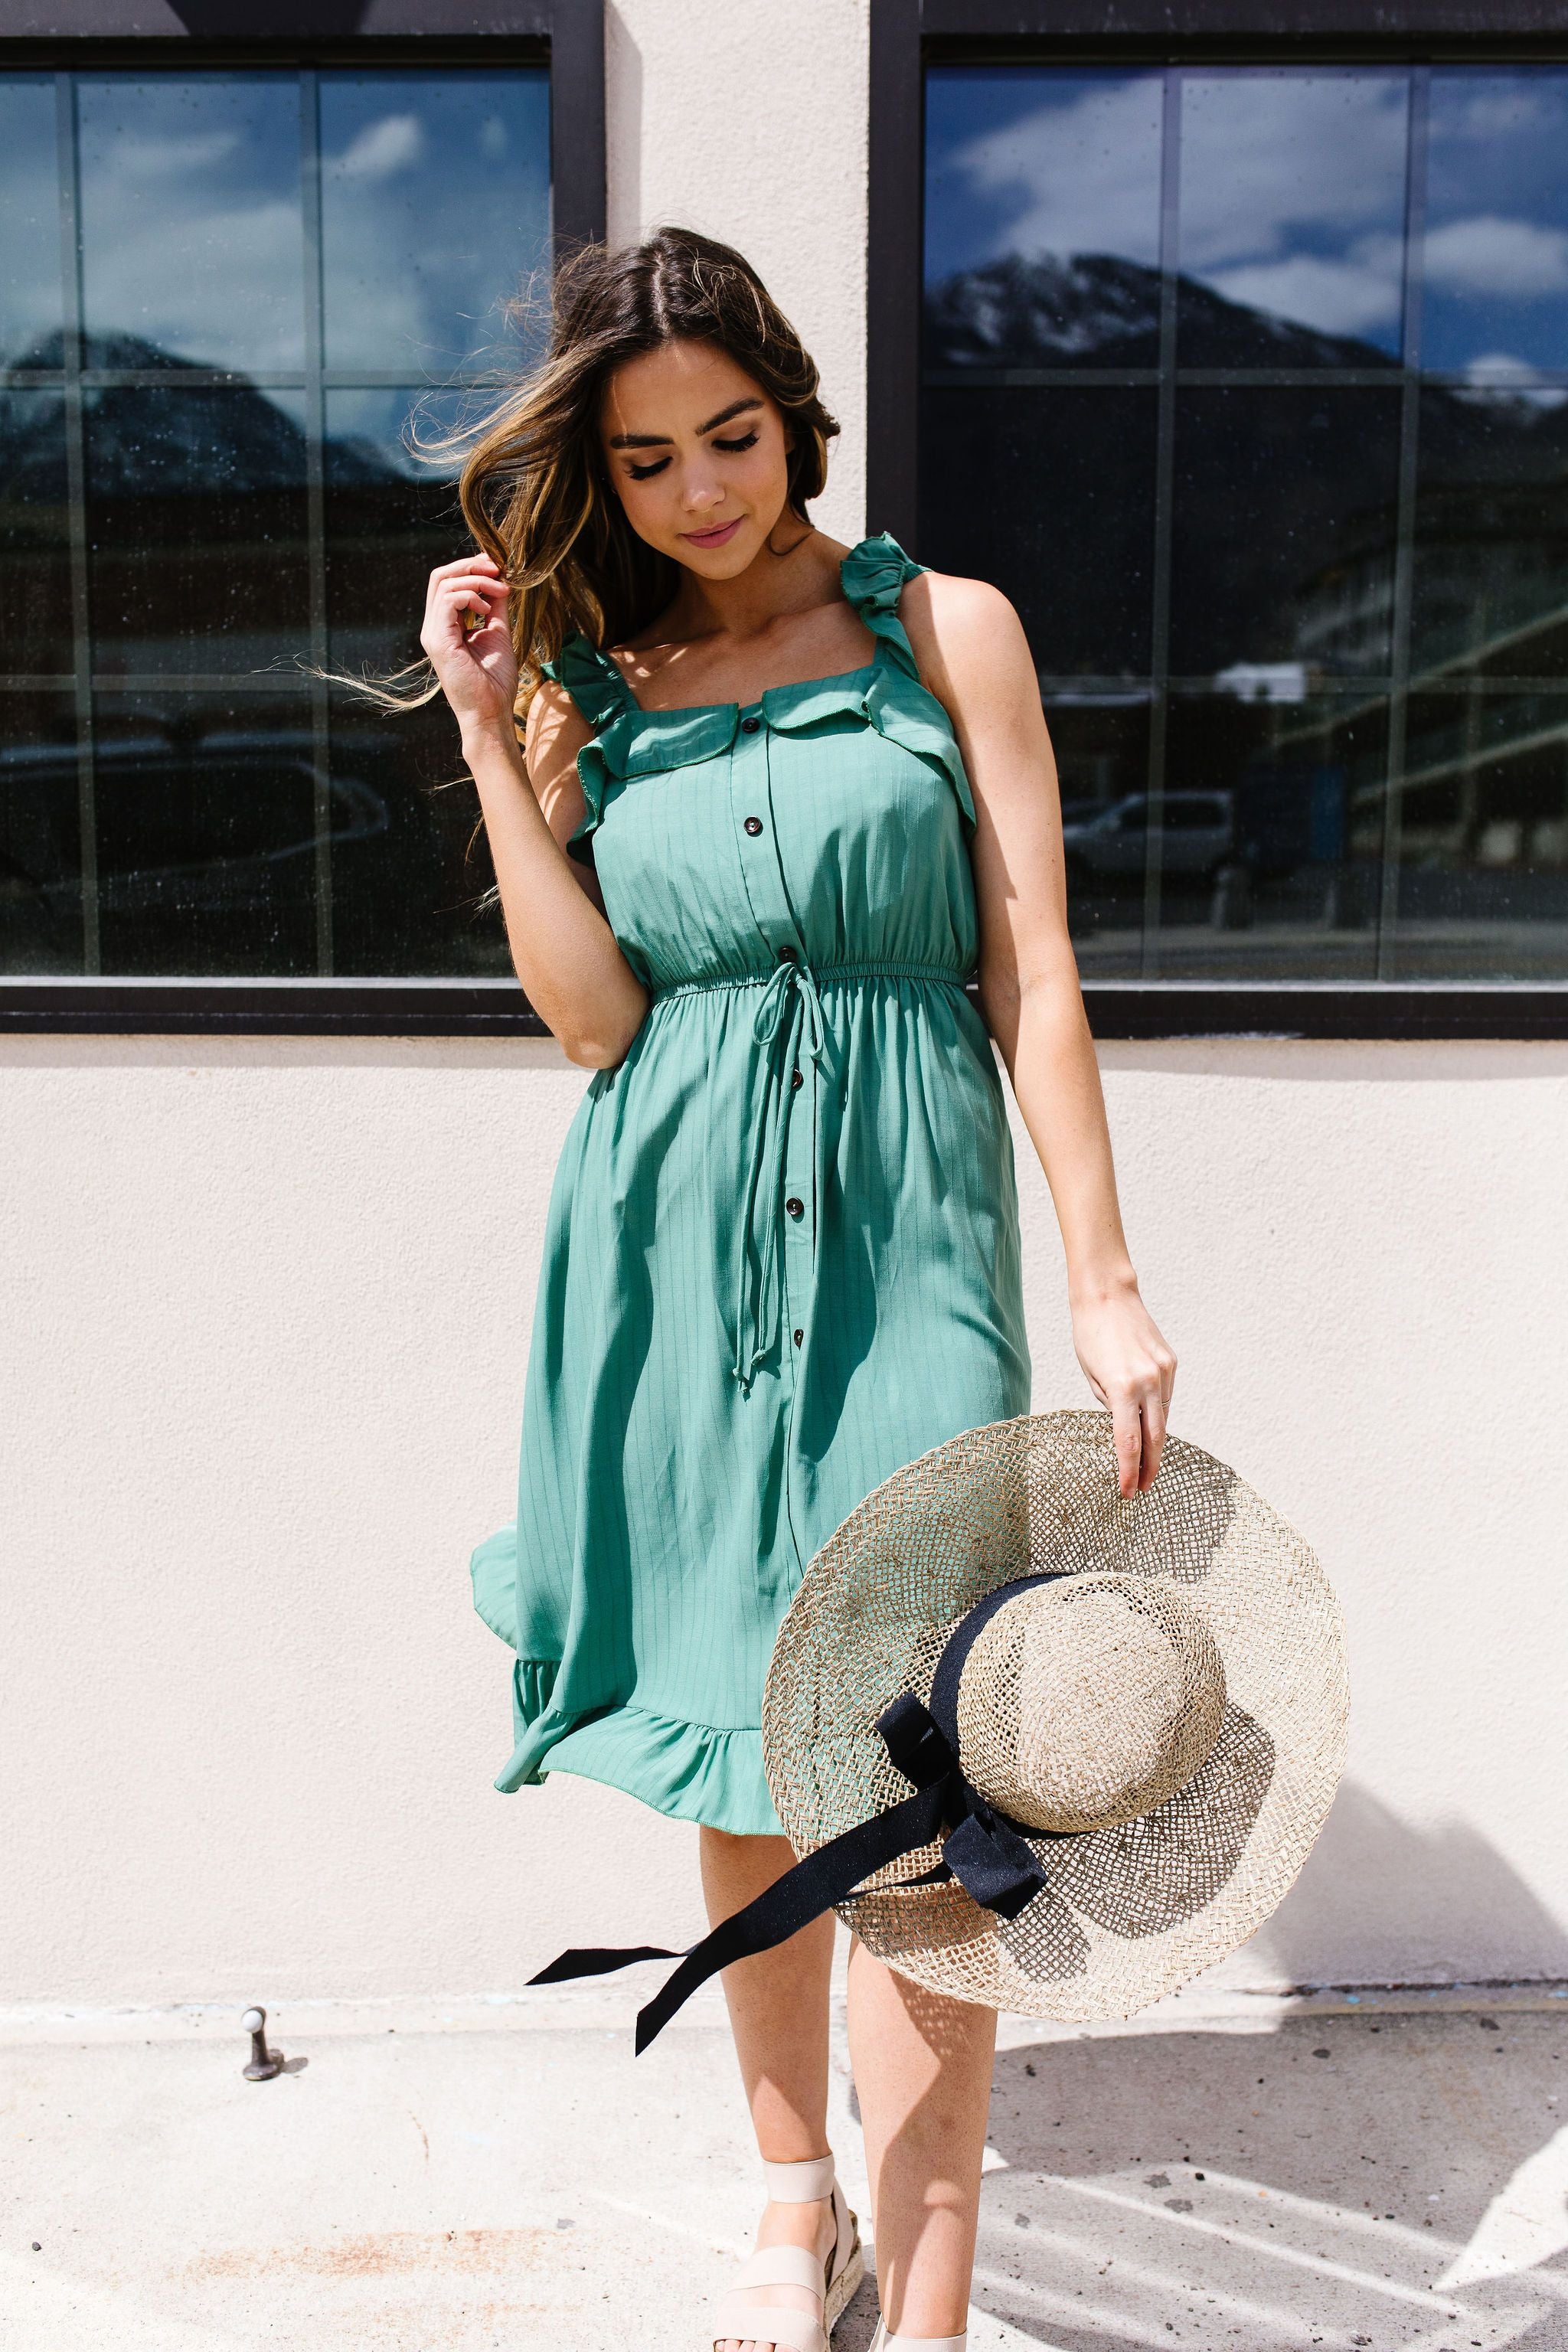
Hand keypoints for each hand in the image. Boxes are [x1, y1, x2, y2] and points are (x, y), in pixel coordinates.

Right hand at [419, 550, 518, 737]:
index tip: (498, 569)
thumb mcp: (498, 633)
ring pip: (443, 583)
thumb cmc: (494, 682)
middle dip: (470, 565)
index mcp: (445, 625)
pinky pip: (447, 600)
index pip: (448, 583)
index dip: (471, 568)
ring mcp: (433, 633)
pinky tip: (487, 608)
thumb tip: (499, 580)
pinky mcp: (439, 640)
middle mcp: (434, 627)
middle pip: (440, 576)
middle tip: (497, 568)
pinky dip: (470, 595)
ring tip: (501, 590)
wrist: (490, 713)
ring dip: (476, 579)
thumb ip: (495, 606)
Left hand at [1070, 1279, 1176, 1498]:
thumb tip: (1124, 1429)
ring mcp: (1164, 1372)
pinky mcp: (1171, 1363)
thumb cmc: (1089, 1335)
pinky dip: (1158, 1412)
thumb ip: (1109, 1405)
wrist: (1108, 1295)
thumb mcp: (1090, 1376)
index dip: (1129, 1471)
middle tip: (1143, 1488)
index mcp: (1122, 1388)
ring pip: (1163, 1418)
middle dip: (1149, 1467)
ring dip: (1155, 1442)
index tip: (1128, 1492)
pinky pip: (1166, 1397)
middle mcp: (1148, 1381)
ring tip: (1146, 1463)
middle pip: (1155, 1438)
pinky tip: (1149, 1423)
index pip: (1128, 1442)